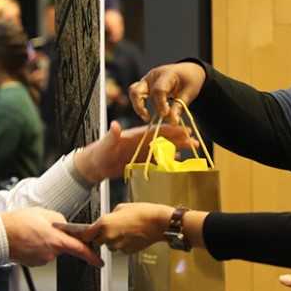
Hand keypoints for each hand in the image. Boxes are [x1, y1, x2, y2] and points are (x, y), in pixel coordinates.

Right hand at [0, 207, 101, 266]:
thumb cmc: (19, 223)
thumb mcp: (44, 214)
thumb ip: (60, 221)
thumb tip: (65, 226)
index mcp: (57, 241)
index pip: (80, 250)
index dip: (92, 257)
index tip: (99, 261)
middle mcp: (51, 253)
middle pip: (63, 247)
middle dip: (58, 239)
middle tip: (44, 229)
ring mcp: (42, 259)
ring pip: (51, 250)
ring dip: (46, 241)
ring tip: (32, 232)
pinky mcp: (33, 262)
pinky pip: (41, 253)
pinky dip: (38, 247)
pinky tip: (28, 239)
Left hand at [74, 121, 194, 182]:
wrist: (95, 165)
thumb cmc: (99, 152)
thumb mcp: (106, 143)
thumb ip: (112, 135)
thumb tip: (115, 124)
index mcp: (137, 135)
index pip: (157, 130)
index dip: (172, 129)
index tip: (185, 130)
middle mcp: (143, 141)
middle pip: (165, 138)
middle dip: (180, 138)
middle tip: (195, 141)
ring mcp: (143, 151)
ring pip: (164, 148)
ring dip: (178, 148)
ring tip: (192, 149)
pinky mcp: (142, 161)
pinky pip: (158, 159)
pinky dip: (169, 160)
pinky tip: (178, 162)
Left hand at [84, 203, 172, 251]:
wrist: (158, 223)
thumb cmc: (143, 213)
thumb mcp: (121, 207)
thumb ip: (110, 216)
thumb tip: (107, 220)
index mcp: (104, 223)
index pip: (86, 234)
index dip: (85, 234)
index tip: (84, 234)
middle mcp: (109, 236)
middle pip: (97, 241)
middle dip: (101, 236)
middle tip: (111, 229)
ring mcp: (118, 245)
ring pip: (110, 245)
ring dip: (113, 240)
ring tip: (126, 230)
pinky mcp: (127, 251)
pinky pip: (121, 248)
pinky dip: (124, 244)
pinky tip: (132, 235)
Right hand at [129, 62, 206, 122]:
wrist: (187, 71)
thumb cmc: (189, 80)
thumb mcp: (189, 93)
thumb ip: (179, 107)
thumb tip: (172, 122)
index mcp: (166, 74)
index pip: (159, 90)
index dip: (160, 104)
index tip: (165, 115)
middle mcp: (152, 76)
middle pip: (137, 90)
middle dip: (140, 106)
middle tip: (148, 118)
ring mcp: (146, 80)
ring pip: (133, 92)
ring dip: (138, 106)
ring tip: (147, 118)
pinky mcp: (144, 86)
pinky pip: (137, 95)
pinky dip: (140, 105)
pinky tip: (148, 115)